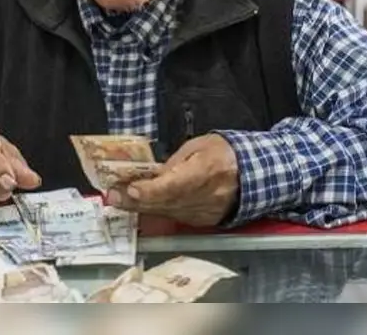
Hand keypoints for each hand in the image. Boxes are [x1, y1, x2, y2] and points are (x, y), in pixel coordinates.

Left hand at [105, 134, 239, 226]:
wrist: (254, 175)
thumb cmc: (225, 153)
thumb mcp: (200, 145)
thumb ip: (176, 160)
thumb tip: (154, 174)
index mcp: (207, 171)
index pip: (176, 185)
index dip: (152, 189)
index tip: (132, 189)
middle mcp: (205, 196)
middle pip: (166, 202)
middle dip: (136, 200)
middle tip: (112, 196)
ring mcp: (203, 212)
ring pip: (167, 212)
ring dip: (141, 207)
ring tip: (119, 200)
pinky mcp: (202, 221)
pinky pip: (174, 216)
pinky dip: (156, 211)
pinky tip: (139, 206)